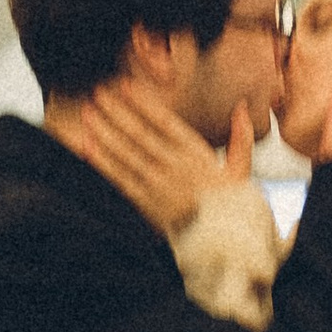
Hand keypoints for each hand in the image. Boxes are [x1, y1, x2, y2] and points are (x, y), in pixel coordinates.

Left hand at [77, 83, 250, 233]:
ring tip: (88, 114)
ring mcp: (159, 186)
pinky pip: (120, 179)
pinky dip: (103, 162)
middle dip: (117, 112)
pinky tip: (88, 146)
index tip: (126, 86)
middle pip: (140, 134)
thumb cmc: (231, 207)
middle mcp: (176, 167)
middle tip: (98, 93)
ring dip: (105, 132)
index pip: (166, 122)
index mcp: (197, 155)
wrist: (224, 244)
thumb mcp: (242, 171)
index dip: (144, 103)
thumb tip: (243, 107)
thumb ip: (241, 137)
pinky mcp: (147, 205)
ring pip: (126, 154)